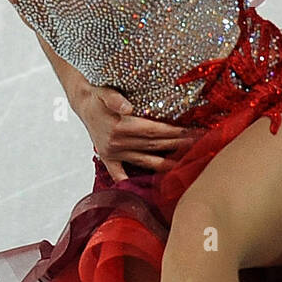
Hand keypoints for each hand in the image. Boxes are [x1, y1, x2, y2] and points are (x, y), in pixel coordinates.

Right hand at [79, 85, 200, 180]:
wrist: (82, 104)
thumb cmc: (98, 96)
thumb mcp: (105, 92)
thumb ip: (116, 99)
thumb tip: (128, 107)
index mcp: (120, 127)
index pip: (154, 131)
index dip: (175, 132)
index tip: (193, 132)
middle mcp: (117, 143)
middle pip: (155, 146)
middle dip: (178, 145)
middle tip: (199, 145)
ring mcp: (113, 154)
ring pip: (146, 161)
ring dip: (167, 164)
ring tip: (186, 166)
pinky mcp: (108, 160)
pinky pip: (119, 175)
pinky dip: (131, 183)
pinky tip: (146, 189)